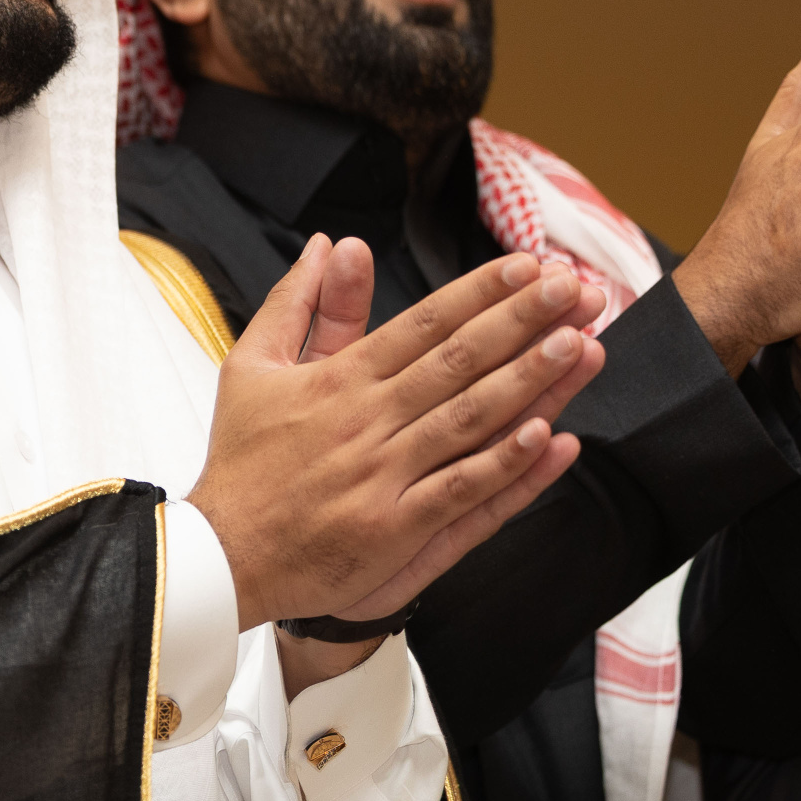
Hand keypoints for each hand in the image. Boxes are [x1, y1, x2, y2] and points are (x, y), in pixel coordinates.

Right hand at [186, 239, 606, 636]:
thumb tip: (329, 245)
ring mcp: (383, 477)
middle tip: (576, 289)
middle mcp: (366, 422)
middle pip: (458, 362)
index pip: (423, 324)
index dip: (481, 293)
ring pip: (468, 420)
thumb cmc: (242, 462)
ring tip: (579, 345)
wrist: (220, 555)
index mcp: (337, 380)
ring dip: (529, 381)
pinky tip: (547, 437)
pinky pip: (460, 493)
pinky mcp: (394, 530)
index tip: (529, 266)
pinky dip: (504, 466)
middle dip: (523, 321)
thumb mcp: (251, 367)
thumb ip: (297, 303)